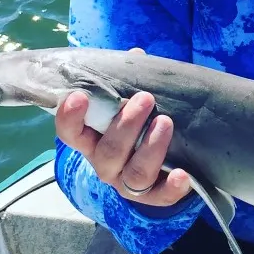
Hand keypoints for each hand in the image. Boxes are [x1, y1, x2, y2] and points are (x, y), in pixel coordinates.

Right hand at [55, 49, 192, 206]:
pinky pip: (160, 197)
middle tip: (145, 98)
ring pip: (134, 173)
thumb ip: (128, 81)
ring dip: (150, 148)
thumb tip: (136, 57)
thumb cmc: (137, 123)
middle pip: (108, 152)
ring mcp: (127, 183)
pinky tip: (183, 174)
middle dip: (126, 125)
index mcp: (91, 140)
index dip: (70, 117)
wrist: (159, 162)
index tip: (79, 96)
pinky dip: (172, 187)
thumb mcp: (129, 101)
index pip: (70, 133)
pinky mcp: (153, 196)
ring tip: (165, 122)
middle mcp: (105, 164)